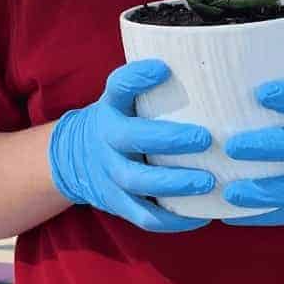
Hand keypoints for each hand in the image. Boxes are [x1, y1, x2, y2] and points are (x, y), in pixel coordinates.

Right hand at [48, 59, 214, 232]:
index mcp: (111, 106)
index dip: (138, 76)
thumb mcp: (123, 98)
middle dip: (170, 139)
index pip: (119, 85)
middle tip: (206, 138)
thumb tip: (202, 64)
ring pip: (139, 182)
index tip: (164, 67)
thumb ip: (148, 86)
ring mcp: (109, 173)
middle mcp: (107, 138)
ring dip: (175, 183)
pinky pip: (144, 216)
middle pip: (132, 138)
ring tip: (209, 182)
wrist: (74, 157)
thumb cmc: (121, 119)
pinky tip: (203, 215)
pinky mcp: (117, 202)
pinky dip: (173, 220)